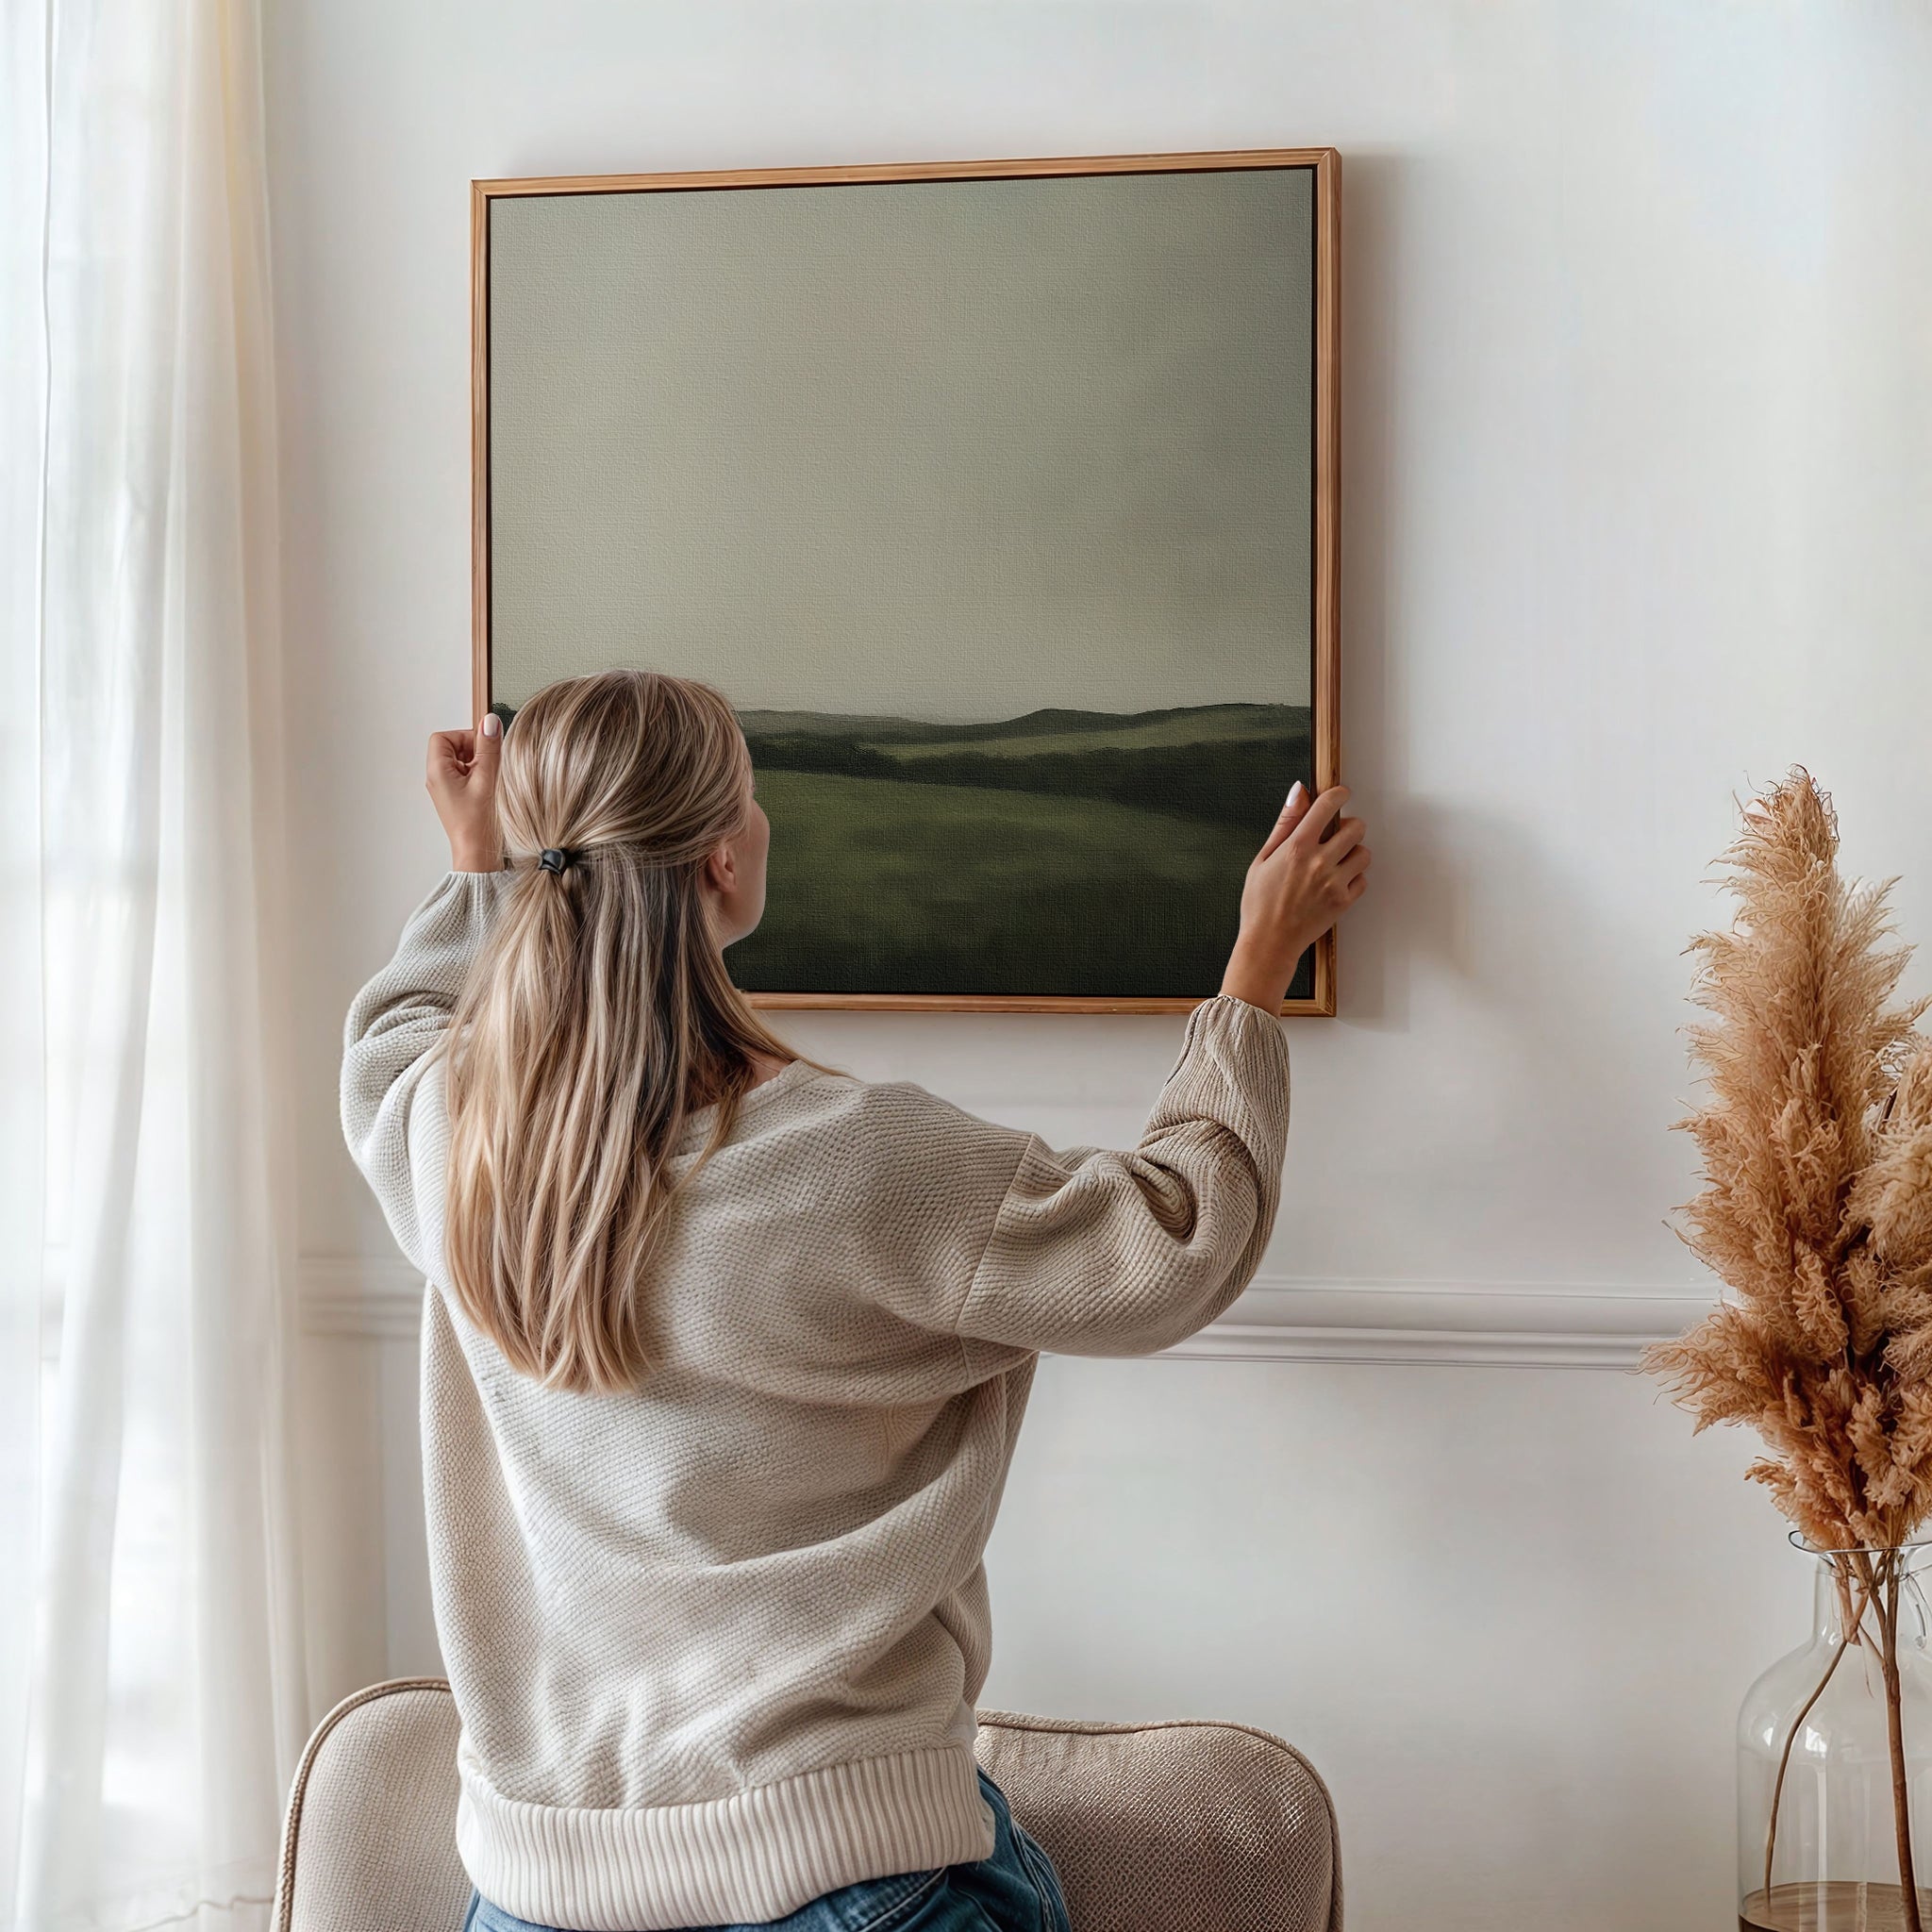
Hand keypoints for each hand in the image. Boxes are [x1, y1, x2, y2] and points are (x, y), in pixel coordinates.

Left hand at [427, 713, 502, 871]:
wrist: (478, 854)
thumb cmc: (478, 824)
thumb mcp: (487, 780)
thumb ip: (489, 748)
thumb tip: (490, 722)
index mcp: (437, 772)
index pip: (443, 737)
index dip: (464, 736)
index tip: (484, 747)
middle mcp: (437, 779)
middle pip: (452, 748)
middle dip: (474, 751)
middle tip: (489, 765)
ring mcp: (446, 789)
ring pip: (461, 762)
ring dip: (479, 765)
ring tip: (490, 781)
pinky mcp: (456, 798)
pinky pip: (466, 777)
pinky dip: (479, 777)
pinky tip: (490, 790)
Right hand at [1220, 783, 1369, 1010]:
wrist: (1268, 942)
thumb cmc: (1260, 902)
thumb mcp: (1263, 858)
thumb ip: (1285, 823)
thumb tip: (1299, 791)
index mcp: (1297, 847)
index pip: (1328, 806)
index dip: (1338, 794)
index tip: (1341, 794)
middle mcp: (1319, 862)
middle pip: (1356, 827)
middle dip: (1349, 826)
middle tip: (1337, 835)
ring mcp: (1334, 883)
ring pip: (1364, 853)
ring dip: (1354, 852)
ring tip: (1338, 861)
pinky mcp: (1343, 902)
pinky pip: (1363, 880)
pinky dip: (1354, 878)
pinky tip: (1337, 882)